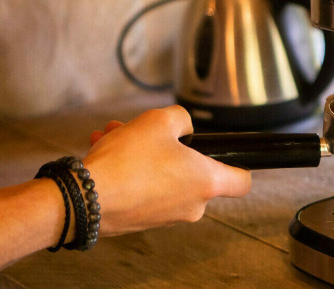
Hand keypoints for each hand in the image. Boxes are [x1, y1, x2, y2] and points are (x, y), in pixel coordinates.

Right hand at [85, 105, 250, 235]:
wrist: (84, 198)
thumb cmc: (127, 162)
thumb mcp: (159, 120)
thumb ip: (182, 119)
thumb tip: (184, 128)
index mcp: (207, 183)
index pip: (242, 182)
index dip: (239, 165)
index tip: (225, 156)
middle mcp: (192, 205)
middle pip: (192, 170)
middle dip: (168, 147)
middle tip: (144, 131)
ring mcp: (167, 217)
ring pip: (163, 176)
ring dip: (142, 153)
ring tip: (115, 135)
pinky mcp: (142, 222)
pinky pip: (144, 189)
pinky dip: (129, 170)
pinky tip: (104, 150)